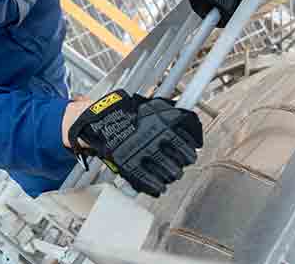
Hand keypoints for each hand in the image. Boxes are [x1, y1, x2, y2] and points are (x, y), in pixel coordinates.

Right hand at [66, 90, 202, 196]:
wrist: (104, 119)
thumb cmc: (129, 113)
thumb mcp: (155, 108)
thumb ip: (174, 115)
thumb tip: (190, 122)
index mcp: (164, 127)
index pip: (185, 147)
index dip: (189, 154)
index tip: (190, 156)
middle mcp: (155, 142)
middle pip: (178, 163)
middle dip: (180, 166)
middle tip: (179, 165)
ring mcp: (143, 155)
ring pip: (166, 174)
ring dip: (170, 176)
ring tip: (171, 175)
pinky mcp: (131, 166)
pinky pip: (149, 182)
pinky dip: (156, 187)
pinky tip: (159, 187)